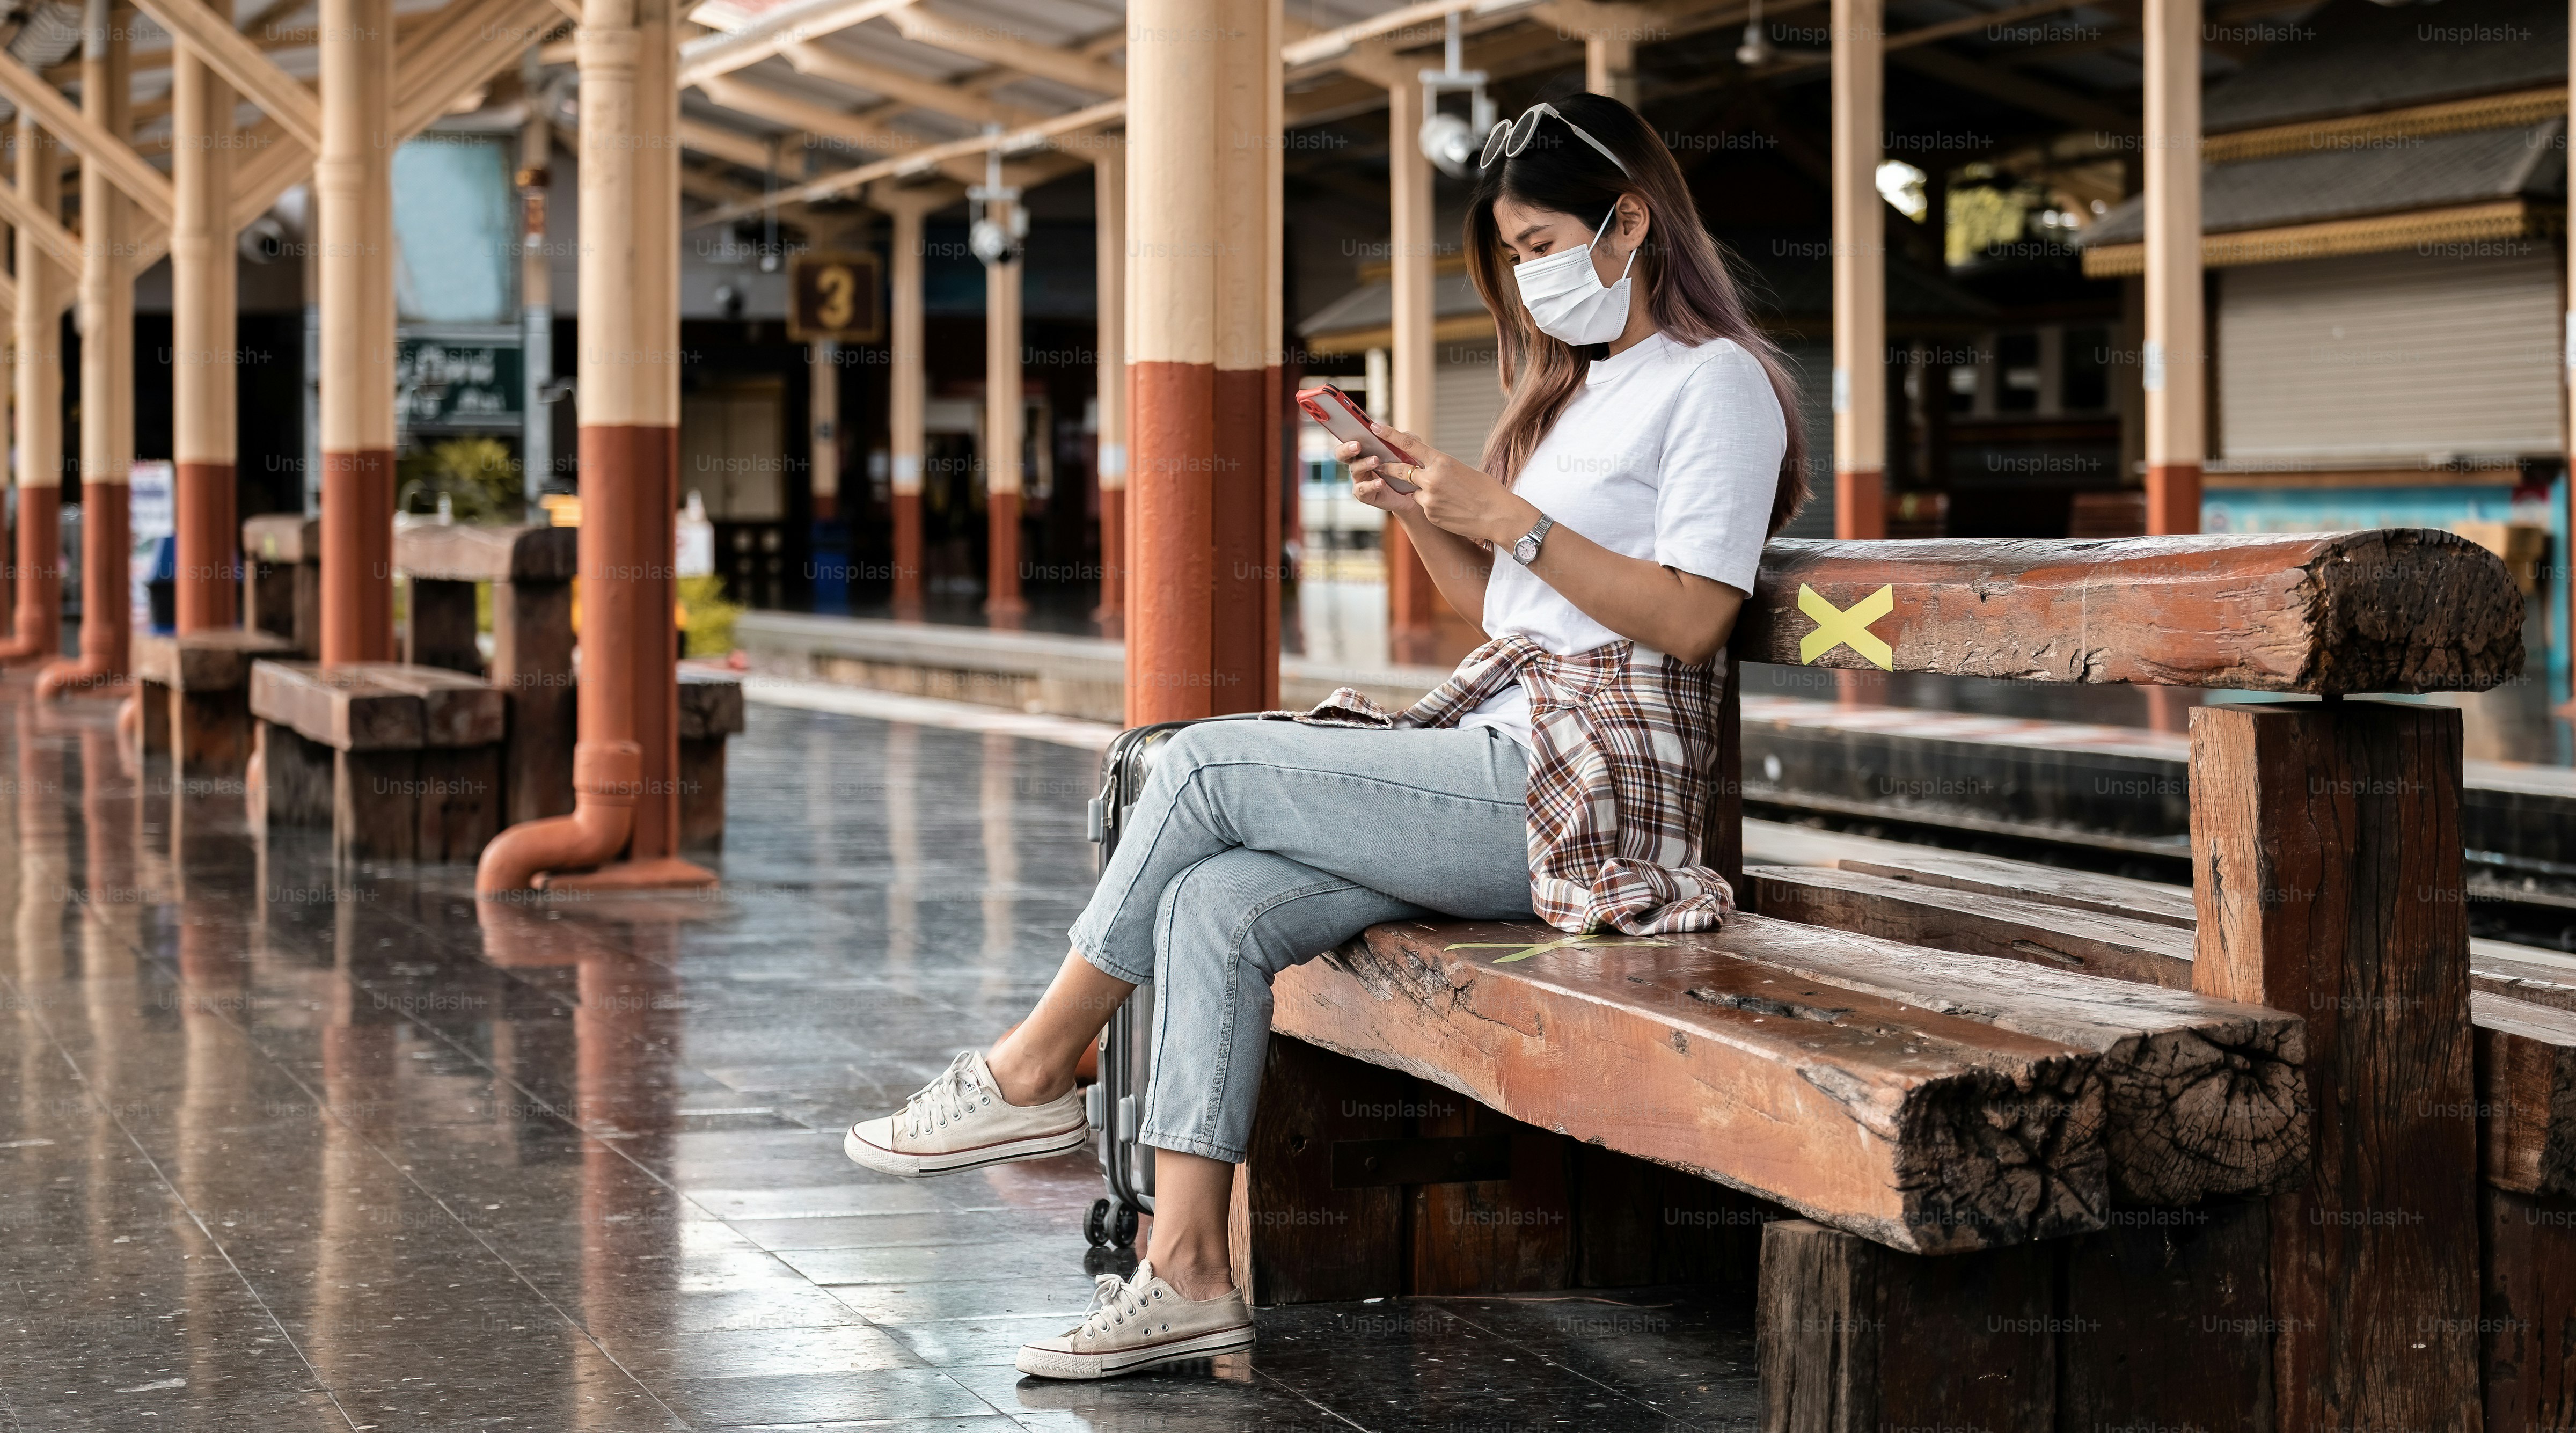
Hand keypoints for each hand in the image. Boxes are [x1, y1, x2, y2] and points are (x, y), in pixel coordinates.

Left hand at [1339, 421, 1534, 545]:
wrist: (1498, 516)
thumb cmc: (1487, 489)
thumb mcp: (1463, 470)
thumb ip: (1441, 467)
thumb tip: (1426, 468)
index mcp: (1442, 461)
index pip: (1409, 445)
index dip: (1389, 435)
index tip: (1375, 427)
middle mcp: (1431, 479)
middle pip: (1401, 471)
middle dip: (1389, 468)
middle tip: (1379, 464)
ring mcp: (1429, 499)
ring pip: (1415, 492)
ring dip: (1424, 492)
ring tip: (1450, 497)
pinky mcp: (1430, 515)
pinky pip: (1425, 507)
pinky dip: (1434, 506)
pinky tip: (1452, 509)